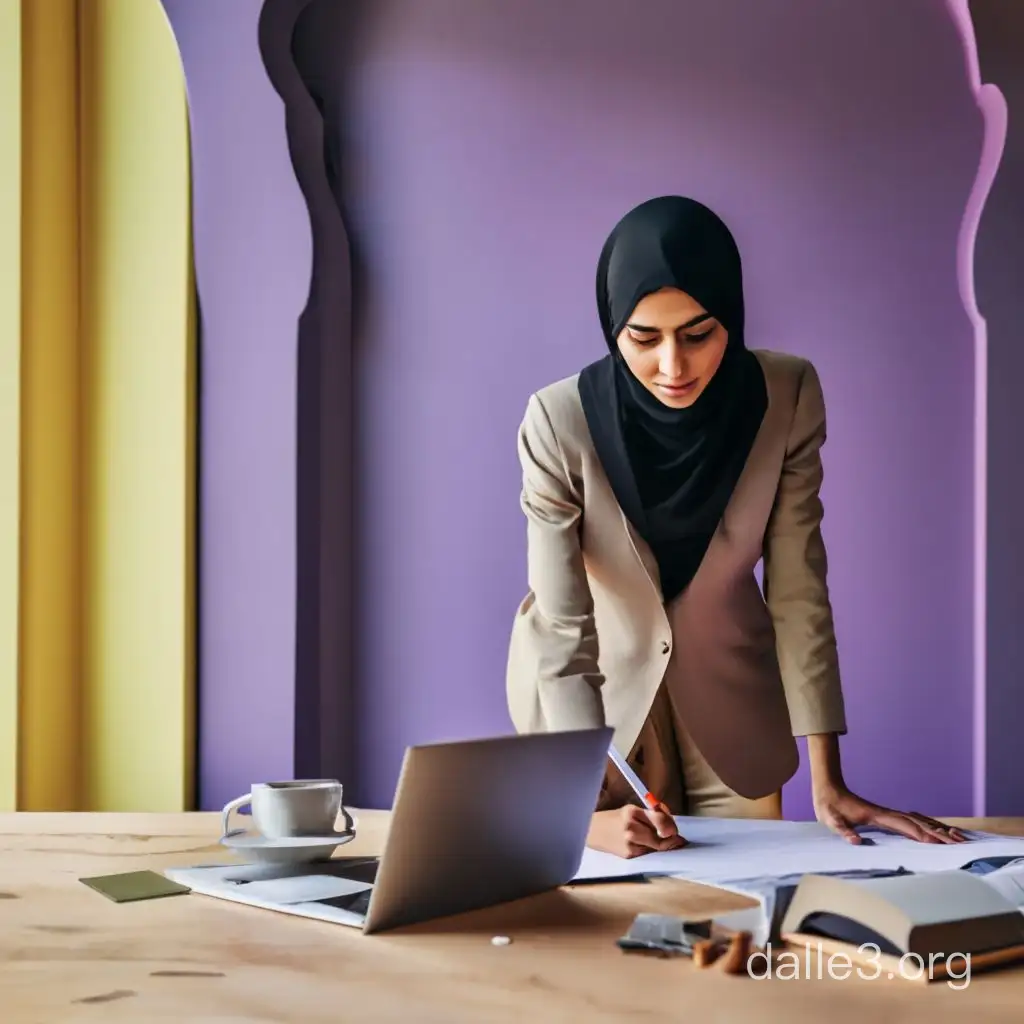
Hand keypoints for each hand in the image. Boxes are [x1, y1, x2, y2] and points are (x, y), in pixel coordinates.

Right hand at [586, 805, 687, 858]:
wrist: (594, 831)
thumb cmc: (617, 818)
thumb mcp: (633, 810)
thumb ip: (652, 815)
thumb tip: (672, 826)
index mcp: (632, 812)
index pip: (660, 820)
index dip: (671, 827)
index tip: (674, 830)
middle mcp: (631, 828)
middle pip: (661, 838)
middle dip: (669, 839)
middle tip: (674, 838)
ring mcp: (630, 844)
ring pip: (656, 847)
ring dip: (661, 844)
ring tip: (656, 839)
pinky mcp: (629, 855)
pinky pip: (648, 853)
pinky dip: (651, 850)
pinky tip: (644, 845)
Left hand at [814, 785, 967, 844]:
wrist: (828, 788)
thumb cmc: (828, 805)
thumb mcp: (831, 819)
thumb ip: (842, 830)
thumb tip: (855, 841)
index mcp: (877, 816)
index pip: (905, 826)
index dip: (923, 835)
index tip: (940, 844)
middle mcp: (887, 814)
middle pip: (919, 824)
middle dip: (940, 834)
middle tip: (961, 844)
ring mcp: (888, 814)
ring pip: (919, 821)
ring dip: (938, 829)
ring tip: (959, 838)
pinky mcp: (886, 816)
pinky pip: (912, 821)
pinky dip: (928, 825)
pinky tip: (937, 831)